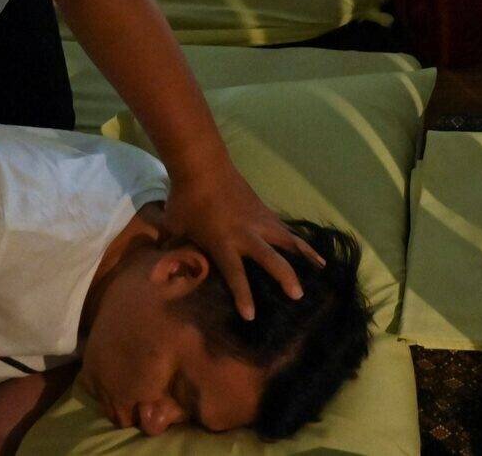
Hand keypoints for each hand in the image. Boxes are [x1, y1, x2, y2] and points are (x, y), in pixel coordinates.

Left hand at [163, 160, 323, 320]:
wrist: (203, 165)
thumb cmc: (186, 199)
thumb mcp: (174, 228)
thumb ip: (173, 250)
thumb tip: (159, 268)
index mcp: (223, 243)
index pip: (235, 275)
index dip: (243, 296)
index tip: (251, 316)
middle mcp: (246, 235)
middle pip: (270, 258)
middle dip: (285, 277)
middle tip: (298, 295)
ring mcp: (259, 221)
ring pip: (287, 240)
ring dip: (304, 255)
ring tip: (322, 269)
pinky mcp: (264, 210)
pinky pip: (285, 229)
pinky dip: (299, 240)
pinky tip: (311, 249)